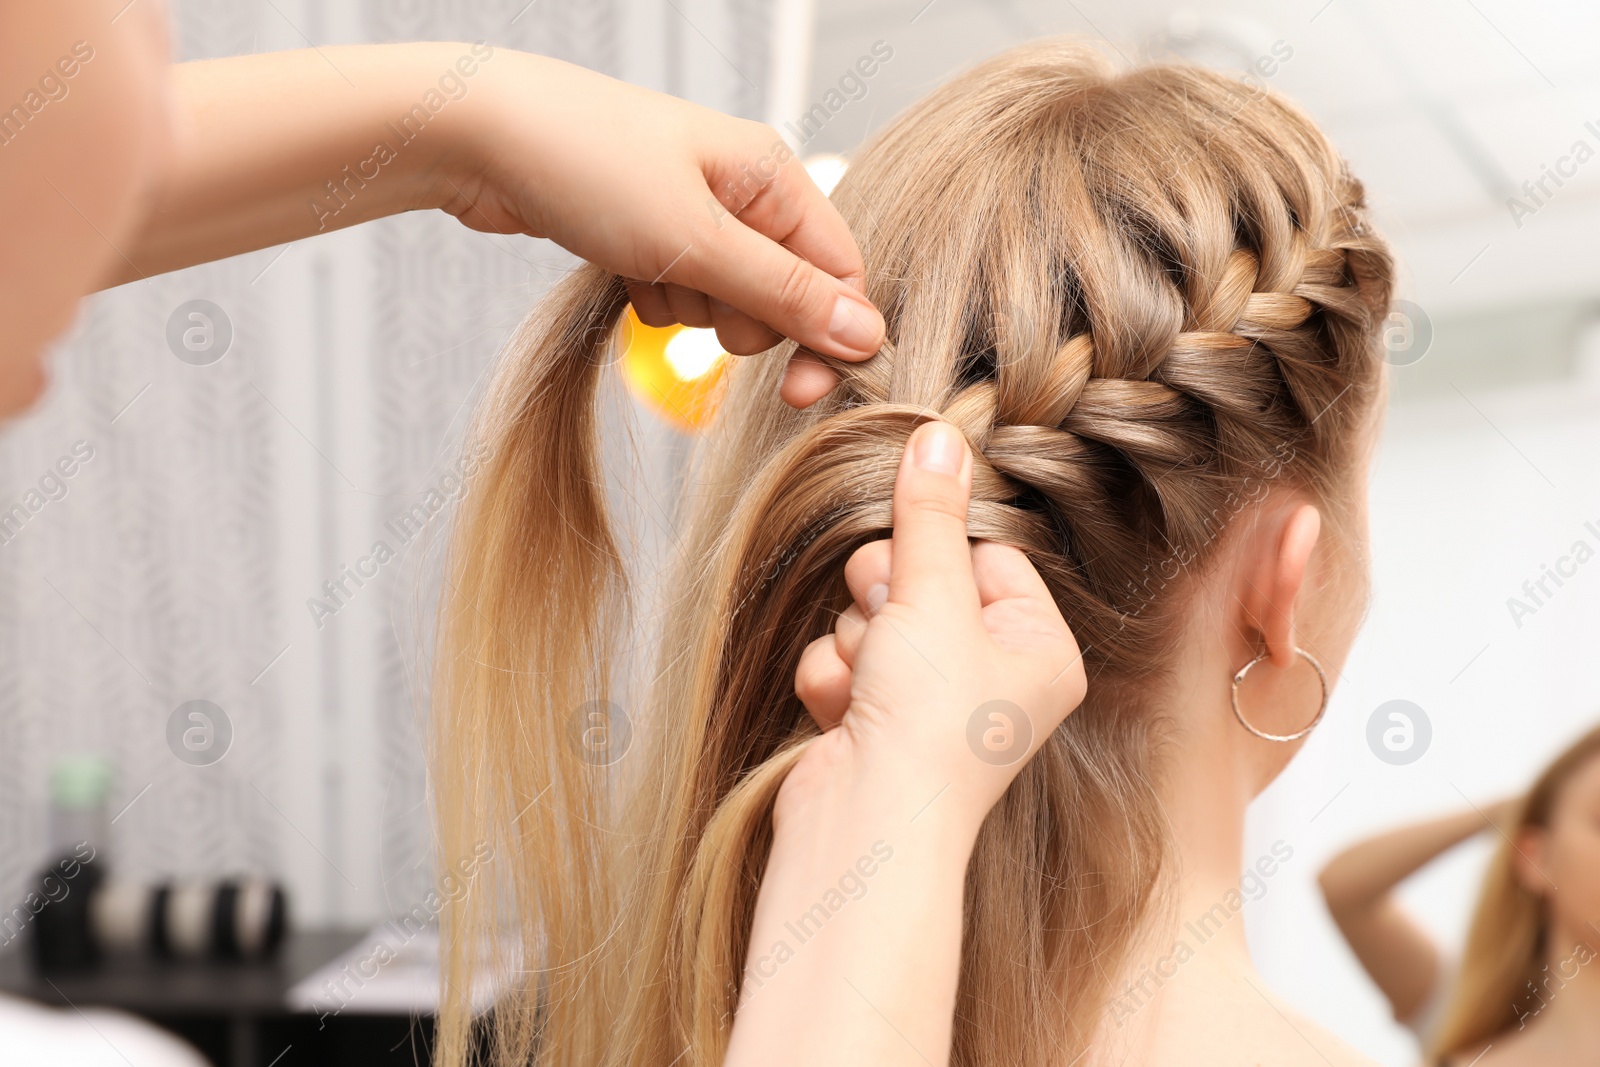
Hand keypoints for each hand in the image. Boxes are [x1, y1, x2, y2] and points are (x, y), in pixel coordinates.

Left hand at [439, 51, 883, 406]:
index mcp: (773, 173)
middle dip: (739, 317)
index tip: (799, 393)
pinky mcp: (651, 232)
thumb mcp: (695, 243)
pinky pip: (679, 293)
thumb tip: (866, 335)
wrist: (478, 134)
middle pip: (783, 295)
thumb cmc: (587, 167)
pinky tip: (620, 267)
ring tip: (643, 264)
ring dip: (688, 307)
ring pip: (726, 302)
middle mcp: (744, 189)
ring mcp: (695, 211)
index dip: (827, 336)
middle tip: (690, 289)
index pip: (838, 272)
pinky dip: (653, 296)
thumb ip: (783, 294)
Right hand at [785, 421, 1087, 836]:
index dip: (939, 550)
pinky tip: (846, 712)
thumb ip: (929, 513)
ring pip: (871, 615)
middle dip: (887, 596)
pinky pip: (842, 657)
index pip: (985, 552)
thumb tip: (942, 433)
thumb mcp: (934, 595)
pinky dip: (834, 678)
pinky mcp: (876, 720)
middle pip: (921, 577)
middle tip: (892, 628)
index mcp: (1039, 648)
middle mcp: (993, 675)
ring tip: (873, 684)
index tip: (917, 561)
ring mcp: (932, 701)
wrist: (866, 826)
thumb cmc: (929, 724)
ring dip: (856, 640)